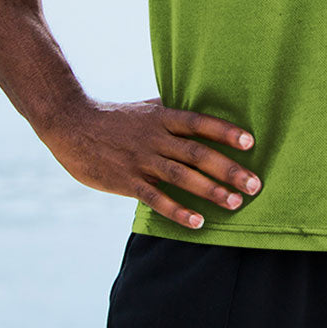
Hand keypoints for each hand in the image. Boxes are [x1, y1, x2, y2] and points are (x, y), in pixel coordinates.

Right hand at [38, 96, 261, 229]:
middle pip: (198, 153)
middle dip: (228, 169)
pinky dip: (178, 211)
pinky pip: (156, 199)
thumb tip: (199, 105)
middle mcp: (155, 138)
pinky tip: (198, 222)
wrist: (71, 125)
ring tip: (236, 202)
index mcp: (162, 118)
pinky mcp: (126, 181)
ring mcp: (141, 160)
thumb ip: (171, 110)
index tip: (250, 142)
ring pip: (181, 177)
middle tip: (255, 183)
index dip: (225, 132)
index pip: (199, 123)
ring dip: (210, 191)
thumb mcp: (144, 108)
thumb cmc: (113, 117)